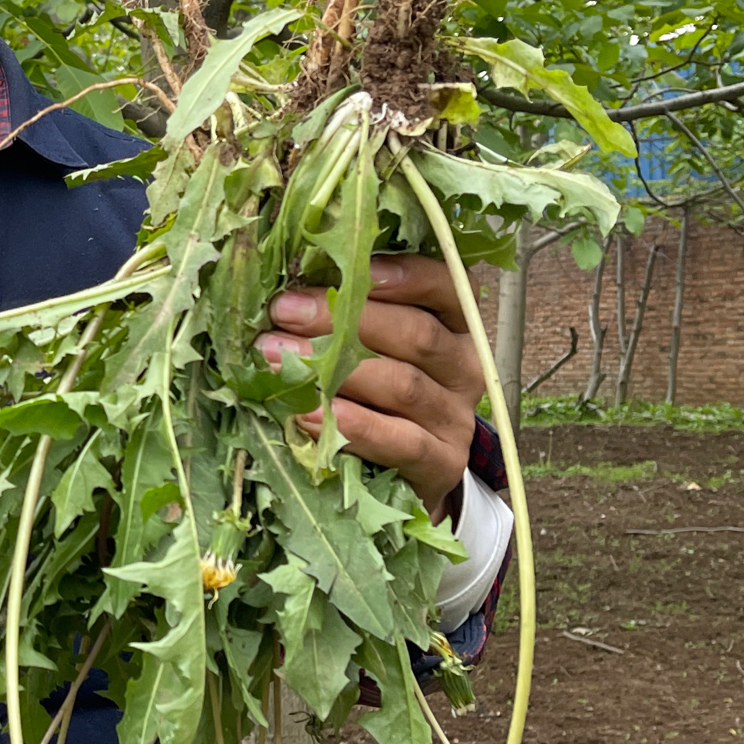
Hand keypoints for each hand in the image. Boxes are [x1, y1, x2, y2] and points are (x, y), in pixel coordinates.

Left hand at [257, 254, 483, 516]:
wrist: (414, 478)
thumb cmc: (383, 398)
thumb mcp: (376, 350)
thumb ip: (351, 318)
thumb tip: (289, 289)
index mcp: (456, 326)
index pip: (446, 287)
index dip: (405, 275)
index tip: (353, 265)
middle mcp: (464, 367)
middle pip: (416, 334)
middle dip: (344, 318)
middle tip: (283, 310)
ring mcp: (455, 418)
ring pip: (403, 384)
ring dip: (336, 370)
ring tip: (279, 359)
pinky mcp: (441, 463)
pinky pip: (400, 440)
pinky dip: (353, 426)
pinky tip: (309, 414)